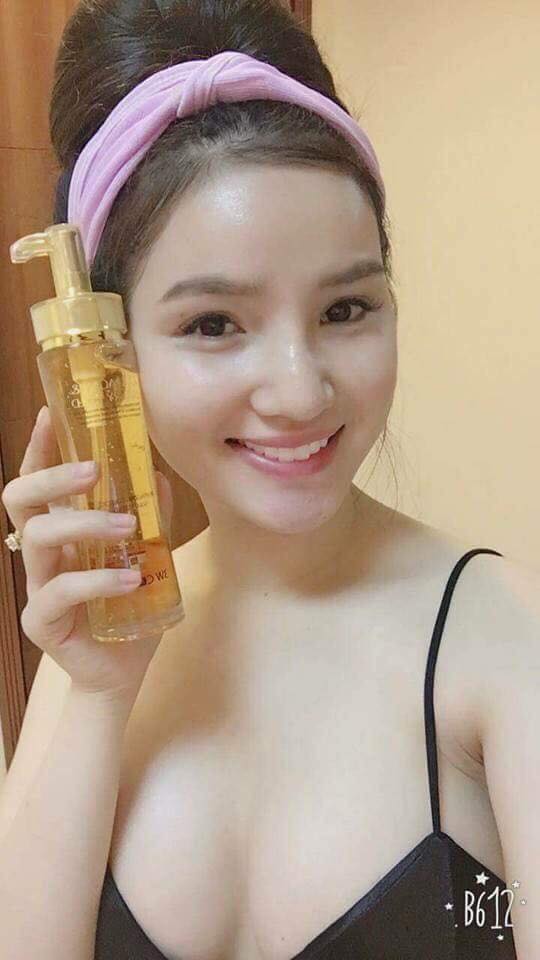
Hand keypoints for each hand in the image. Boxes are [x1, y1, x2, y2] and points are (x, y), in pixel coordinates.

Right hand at [1, 406, 174, 710]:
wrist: (125, 667)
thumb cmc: (130, 604)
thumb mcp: (149, 553)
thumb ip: (150, 516)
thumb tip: (159, 473)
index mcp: (61, 530)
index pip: (39, 480)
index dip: (39, 447)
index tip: (49, 414)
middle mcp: (42, 553)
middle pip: (21, 499)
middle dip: (53, 476)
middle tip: (93, 470)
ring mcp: (37, 586)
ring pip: (38, 538)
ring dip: (85, 524)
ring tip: (129, 526)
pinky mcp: (43, 621)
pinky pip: (59, 591)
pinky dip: (97, 580)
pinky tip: (131, 577)